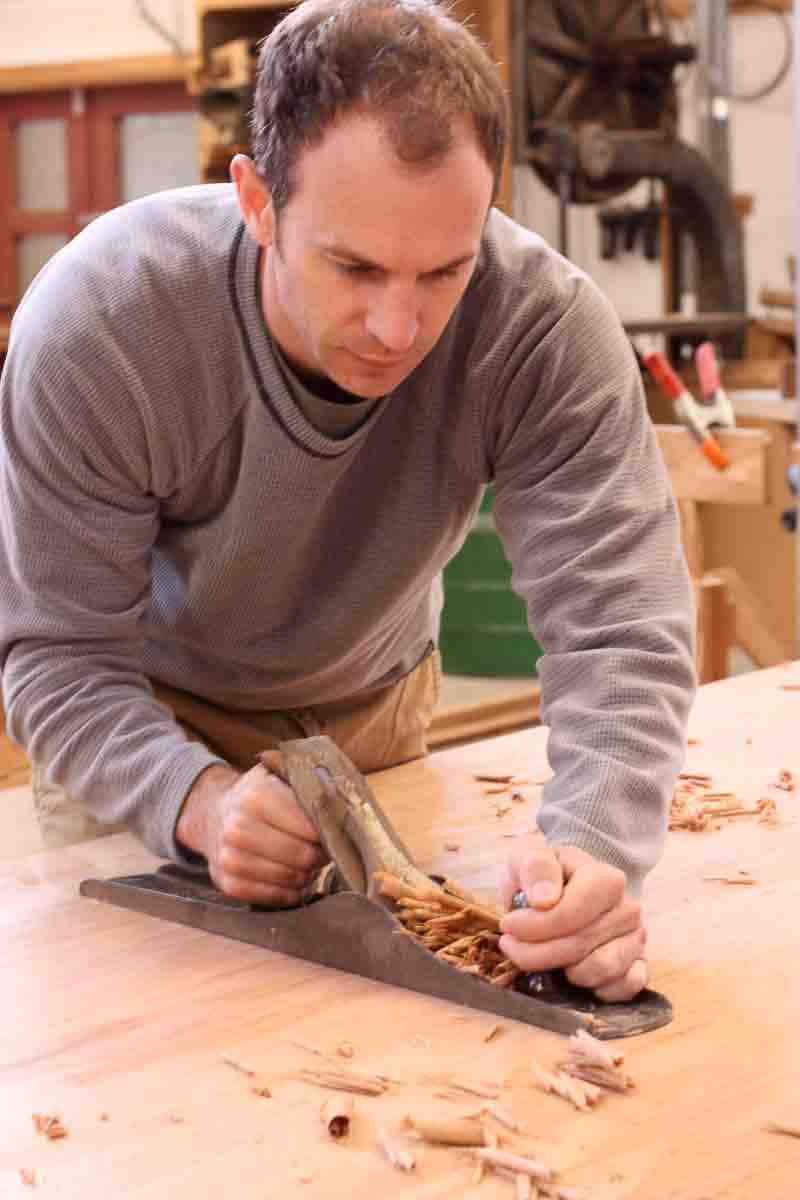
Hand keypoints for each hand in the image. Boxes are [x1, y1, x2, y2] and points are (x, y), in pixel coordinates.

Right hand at [176, 763, 325, 906]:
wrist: (215, 815)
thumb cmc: (259, 794)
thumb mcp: (281, 775)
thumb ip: (312, 784)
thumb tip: (344, 804)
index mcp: (256, 796)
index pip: (311, 827)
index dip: (330, 832)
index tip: (335, 831)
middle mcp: (238, 828)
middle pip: (303, 855)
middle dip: (320, 855)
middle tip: (323, 849)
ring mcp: (230, 859)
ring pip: (291, 879)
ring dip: (307, 874)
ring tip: (308, 861)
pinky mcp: (227, 884)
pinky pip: (274, 897)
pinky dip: (291, 892)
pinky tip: (294, 879)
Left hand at [498, 832, 646, 1001]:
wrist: (570, 886)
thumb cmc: (547, 875)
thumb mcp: (530, 856)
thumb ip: (535, 867)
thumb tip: (543, 899)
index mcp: (606, 879)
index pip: (570, 914)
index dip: (534, 926)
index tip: (508, 925)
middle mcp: (628, 910)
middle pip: (578, 946)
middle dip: (535, 952)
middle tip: (512, 944)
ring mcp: (636, 940)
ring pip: (598, 971)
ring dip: (561, 971)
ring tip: (542, 955)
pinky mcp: (638, 966)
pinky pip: (620, 990)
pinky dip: (591, 989)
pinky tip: (569, 973)